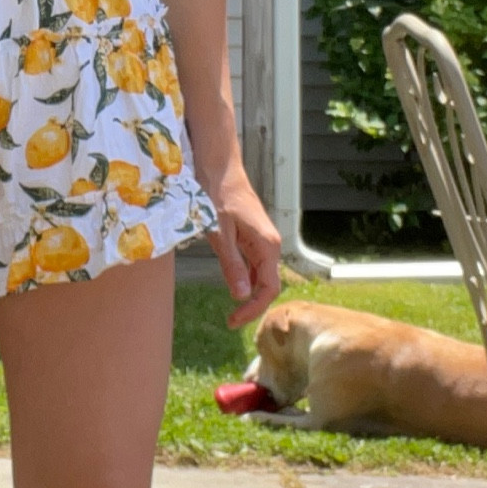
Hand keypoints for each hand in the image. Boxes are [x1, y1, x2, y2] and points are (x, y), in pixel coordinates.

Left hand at [205, 170, 281, 326]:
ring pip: (261, 275)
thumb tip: (240, 296)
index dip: (253, 309)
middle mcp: (270, 244)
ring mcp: (262, 239)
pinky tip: (232, 284)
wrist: (218, 167)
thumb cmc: (217, 195)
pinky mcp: (253, 236)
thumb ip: (231, 264)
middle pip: (267, 284)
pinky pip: (254, 263)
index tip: (233, 320)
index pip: (268, 288)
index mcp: (267, 245)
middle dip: (252, 305)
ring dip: (249, 293)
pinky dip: (245, 278)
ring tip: (232, 310)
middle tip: (230, 320)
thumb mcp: (220, 232)